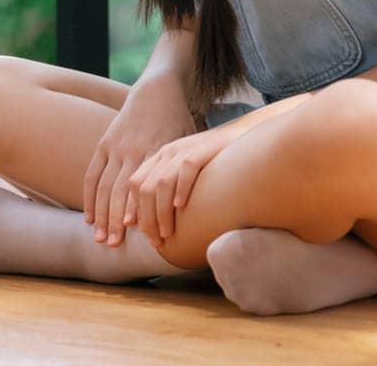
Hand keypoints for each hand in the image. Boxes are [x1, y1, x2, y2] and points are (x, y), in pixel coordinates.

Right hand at [82, 74, 197, 247]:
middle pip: (120, 192)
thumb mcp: (188, 141)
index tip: (141, 236)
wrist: (157, 90)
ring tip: (102, 240)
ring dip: (102, 216)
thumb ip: (187, 170)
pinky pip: (92, 175)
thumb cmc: (180, 121)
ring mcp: (116, 147)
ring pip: (104, 187)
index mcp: (155, 151)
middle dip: (117, 221)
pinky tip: (90, 219)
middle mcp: (132, 150)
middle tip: (115, 247)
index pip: (145, 188)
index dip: (141, 213)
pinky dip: (89, 198)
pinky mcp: (105, 144)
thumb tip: (196, 204)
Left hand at [124, 125, 234, 247]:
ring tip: (167, 232)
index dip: (133, 209)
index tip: (138, 231)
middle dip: (146, 217)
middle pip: (144, 187)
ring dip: (161, 211)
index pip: (135, 184)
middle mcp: (168, 152)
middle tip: (156, 241)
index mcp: (160, 158)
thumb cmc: (216, 162)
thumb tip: (147, 219)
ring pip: (162, 182)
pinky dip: (181, 188)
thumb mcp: (186, 173)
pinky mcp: (203, 149)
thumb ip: (168, 190)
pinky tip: (181, 206)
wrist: (243, 134)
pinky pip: (186, 168)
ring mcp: (184, 149)